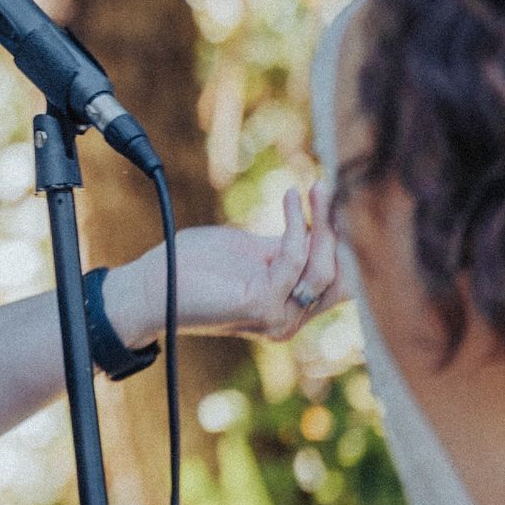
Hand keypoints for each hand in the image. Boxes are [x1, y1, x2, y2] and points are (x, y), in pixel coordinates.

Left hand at [106, 184, 343, 349]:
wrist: (153, 284)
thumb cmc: (198, 266)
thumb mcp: (255, 252)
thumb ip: (288, 246)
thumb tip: (323, 223)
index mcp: (292, 308)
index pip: (343, 280)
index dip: (351, 241)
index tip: (349, 198)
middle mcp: (291, 318)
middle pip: (343, 277)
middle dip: (345, 231)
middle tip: (338, 188)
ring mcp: (278, 316)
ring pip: (323, 268)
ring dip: (325, 222)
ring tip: (318, 186)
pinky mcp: (261, 305)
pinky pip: (294, 259)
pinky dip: (297, 224)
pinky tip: (290, 198)